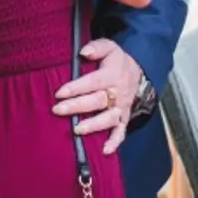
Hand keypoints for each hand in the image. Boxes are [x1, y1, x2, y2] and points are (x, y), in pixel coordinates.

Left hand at [52, 38, 140, 154]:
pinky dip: (115, 142)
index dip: (75, 88)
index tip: (59, 93)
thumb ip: (97, 47)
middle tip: (58, 110)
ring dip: (93, 125)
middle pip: (97, 101)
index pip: (92, 82)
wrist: (139, 71)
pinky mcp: (124, 118)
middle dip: (77, 107)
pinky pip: (121, 132)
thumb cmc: (117, 61)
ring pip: (108, 118)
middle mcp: (117, 93)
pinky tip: (105, 151)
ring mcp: (121, 108)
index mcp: (112, 75)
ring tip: (76, 130)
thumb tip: (83, 52)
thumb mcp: (110, 47)